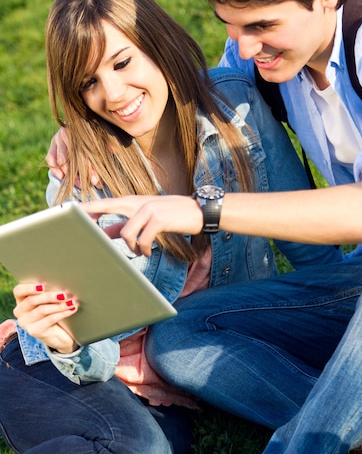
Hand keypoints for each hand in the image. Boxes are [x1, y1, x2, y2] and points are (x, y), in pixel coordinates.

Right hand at [13, 283, 78, 353]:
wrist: (57, 335)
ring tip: (72, 302)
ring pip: (42, 310)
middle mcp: (20, 311)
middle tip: (64, 294)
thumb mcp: (49, 301)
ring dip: (59, 305)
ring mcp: (26, 322)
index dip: (29, 288)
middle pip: (32, 300)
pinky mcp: (34, 331)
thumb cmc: (53, 311)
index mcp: (21, 299)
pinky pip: (50, 319)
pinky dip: (63, 313)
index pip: (18, 291)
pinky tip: (72, 309)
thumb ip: (49, 292)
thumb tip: (62, 284)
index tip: (43, 286)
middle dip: (49, 296)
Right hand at [45, 128, 101, 187]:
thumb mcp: (101, 138)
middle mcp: (68, 134)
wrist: (78, 126)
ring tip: (77, 184)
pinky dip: (55, 168)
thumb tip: (114, 149)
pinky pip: (50, 157)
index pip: (86, 154)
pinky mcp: (52, 144)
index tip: (96, 181)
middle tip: (86, 186)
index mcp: (81, 132)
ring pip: (62, 159)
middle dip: (81, 174)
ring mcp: (59, 139)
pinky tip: (61, 177)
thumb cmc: (92, 135)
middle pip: (74, 158)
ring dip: (69, 174)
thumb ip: (106, 143)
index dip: (91, 169)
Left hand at [81, 194, 203, 255]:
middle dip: (90, 214)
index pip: (106, 203)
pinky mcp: (159, 219)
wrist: (199, 211)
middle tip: (77, 223)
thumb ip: (126, 225)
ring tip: (140, 252)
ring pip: (127, 232)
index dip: (88, 207)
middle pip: (107, 206)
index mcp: (133, 202)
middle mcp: (137, 202)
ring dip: (131, 247)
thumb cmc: (172, 215)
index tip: (70, 211)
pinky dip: (144, 249)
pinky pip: (143, 239)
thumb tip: (105, 234)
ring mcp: (148, 209)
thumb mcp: (148, 218)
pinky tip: (148, 252)